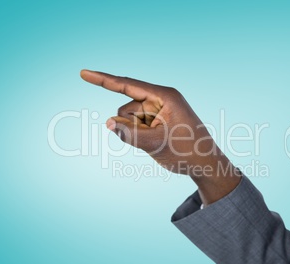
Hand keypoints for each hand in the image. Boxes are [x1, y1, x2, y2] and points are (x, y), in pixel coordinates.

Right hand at [80, 69, 240, 204]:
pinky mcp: (158, 118)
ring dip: (137, 132)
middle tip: (154, 140)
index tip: (84, 73)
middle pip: (126, 108)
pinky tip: (159, 142)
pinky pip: (137, 125)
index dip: (103, 80)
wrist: (205, 164)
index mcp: (164, 96)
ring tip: (160, 141)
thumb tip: (107, 123)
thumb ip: (128, 133)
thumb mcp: (155, 144)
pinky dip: (141, 135)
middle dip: (131, 125)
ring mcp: (159, 108)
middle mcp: (161, 98)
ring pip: (130, 118)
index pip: (128, 85)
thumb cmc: (186, 152)